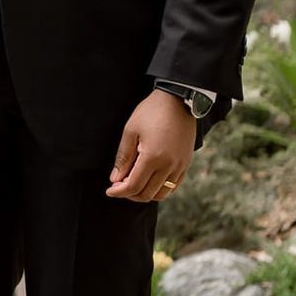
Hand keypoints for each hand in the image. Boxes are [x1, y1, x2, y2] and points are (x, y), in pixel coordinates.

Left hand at [106, 87, 195, 202]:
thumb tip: (115, 180)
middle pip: (147, 194)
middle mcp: (168, 166)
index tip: (109, 190)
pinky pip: (173, 186)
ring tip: (134, 184)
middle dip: (130, 194)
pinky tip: (150, 181)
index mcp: (152, 157)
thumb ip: (123, 158)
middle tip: (119, 186)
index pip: (133, 185)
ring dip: (145, 194)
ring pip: (161, 194)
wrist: (178, 101)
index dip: (119, 192)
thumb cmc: (151, 112)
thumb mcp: (130, 131)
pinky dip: (160, 189)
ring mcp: (179, 166)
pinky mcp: (185, 164)